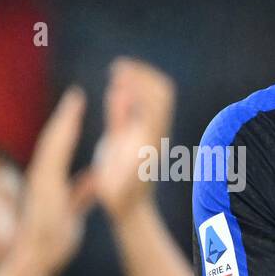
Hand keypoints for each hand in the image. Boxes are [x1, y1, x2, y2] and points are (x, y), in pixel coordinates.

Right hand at [19, 87, 95, 275]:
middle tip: (76, 95)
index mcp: (48, 181)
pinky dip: (61, 140)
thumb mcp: (73, 211)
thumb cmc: (52, 241)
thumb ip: (81, 192)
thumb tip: (94, 178)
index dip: (68, 128)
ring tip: (74, 102)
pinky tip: (70, 127)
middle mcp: (41, 176)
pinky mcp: (42, 187)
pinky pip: (53, 158)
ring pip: (51, 144)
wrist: (35, 260)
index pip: (59, 149)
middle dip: (65, 116)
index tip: (77, 110)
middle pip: (53, 139)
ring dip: (63, 121)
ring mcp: (39, 180)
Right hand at [92, 58, 174, 217]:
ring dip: (137, 81)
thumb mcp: (113, 181)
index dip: (141, 83)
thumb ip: (114, 152)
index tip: (120, 73)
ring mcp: (150, 133)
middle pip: (161, 93)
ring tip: (116, 69)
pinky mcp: (141, 135)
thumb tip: (115, 119)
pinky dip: (130, 93)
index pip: (157, 101)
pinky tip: (115, 85)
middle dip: (142, 75)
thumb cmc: (119, 198)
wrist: (129, 209)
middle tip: (118, 66)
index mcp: (151, 139)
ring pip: (154, 97)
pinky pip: (141, 108)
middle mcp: (155, 132)